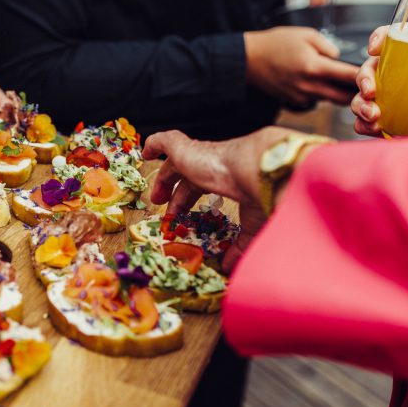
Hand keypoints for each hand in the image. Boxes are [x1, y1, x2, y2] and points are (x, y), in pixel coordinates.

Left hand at [143, 126, 292, 272]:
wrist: (260, 171)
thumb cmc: (261, 195)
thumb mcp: (251, 226)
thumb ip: (238, 245)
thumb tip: (230, 266)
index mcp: (226, 177)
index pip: (203, 187)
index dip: (189, 203)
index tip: (182, 221)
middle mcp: (211, 164)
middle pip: (187, 179)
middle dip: (176, 197)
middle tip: (168, 215)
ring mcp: (198, 155)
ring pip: (174, 163)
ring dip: (164, 180)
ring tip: (156, 198)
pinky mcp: (185, 149)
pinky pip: (166, 141)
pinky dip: (155, 143)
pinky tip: (146, 151)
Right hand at [244, 27, 358, 107]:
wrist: (249, 60)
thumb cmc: (276, 44)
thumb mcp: (307, 35)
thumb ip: (329, 48)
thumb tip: (340, 60)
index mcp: (315, 67)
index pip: (349, 77)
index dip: (366, 78)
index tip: (376, 77)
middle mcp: (309, 87)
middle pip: (344, 98)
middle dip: (357, 94)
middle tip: (368, 87)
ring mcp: (301, 97)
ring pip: (330, 100)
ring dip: (339, 94)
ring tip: (344, 83)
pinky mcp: (294, 102)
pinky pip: (316, 101)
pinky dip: (322, 94)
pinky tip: (317, 83)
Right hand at [352, 26, 407, 138]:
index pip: (395, 41)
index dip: (380, 38)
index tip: (375, 48)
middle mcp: (399, 79)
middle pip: (370, 69)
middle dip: (364, 79)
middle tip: (371, 93)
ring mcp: (389, 101)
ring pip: (361, 96)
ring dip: (361, 105)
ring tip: (374, 117)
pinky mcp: (385, 122)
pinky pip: (363, 121)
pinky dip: (363, 124)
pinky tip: (375, 128)